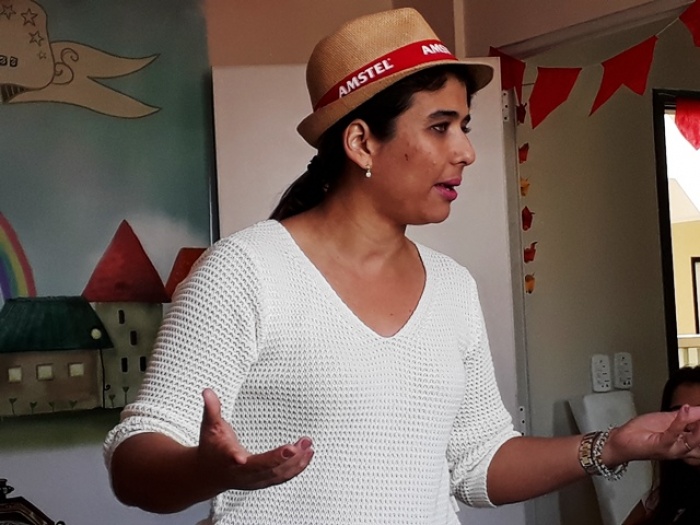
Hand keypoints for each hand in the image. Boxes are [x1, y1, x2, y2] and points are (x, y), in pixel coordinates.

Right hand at [197, 388, 313, 490]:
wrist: (209, 474)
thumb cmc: (212, 447)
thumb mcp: (209, 426)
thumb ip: (211, 408)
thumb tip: (207, 391)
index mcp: (226, 458)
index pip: (231, 458)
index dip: (236, 458)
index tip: (241, 457)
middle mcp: (241, 473)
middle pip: (261, 468)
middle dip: (279, 459)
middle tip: (297, 447)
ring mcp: (254, 480)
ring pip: (276, 475)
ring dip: (294, 462)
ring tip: (307, 445)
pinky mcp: (263, 482)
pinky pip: (282, 477)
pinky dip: (296, 468)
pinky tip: (308, 455)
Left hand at [603, 405, 699, 465]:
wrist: (622, 442)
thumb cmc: (642, 432)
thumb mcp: (666, 419)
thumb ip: (684, 416)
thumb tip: (699, 408)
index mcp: (684, 442)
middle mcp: (681, 448)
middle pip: (699, 442)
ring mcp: (672, 448)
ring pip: (692, 441)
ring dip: (699, 427)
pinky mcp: (661, 446)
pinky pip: (673, 435)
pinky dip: (681, 422)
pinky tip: (685, 410)